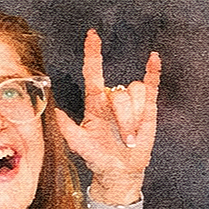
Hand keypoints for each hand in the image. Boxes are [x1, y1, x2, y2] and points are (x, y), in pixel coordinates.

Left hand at [54, 29, 160, 205]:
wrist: (119, 172)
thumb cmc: (98, 159)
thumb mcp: (80, 145)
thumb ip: (68, 129)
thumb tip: (55, 112)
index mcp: (94, 104)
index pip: (93, 73)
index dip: (92, 54)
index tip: (92, 36)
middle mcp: (111, 99)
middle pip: (121, 94)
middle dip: (125, 119)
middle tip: (126, 140)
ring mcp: (130, 103)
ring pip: (136, 94)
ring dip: (136, 118)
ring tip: (132, 138)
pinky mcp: (147, 108)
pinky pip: (150, 85)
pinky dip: (153, 72)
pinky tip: (153, 59)